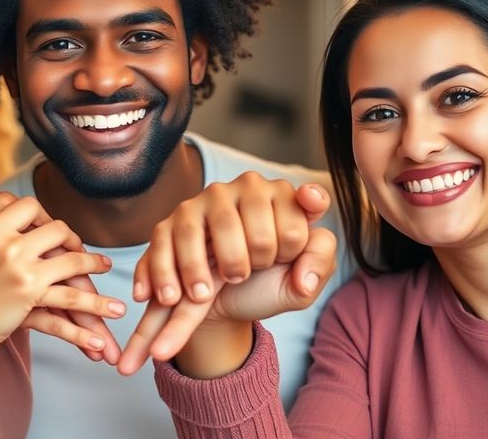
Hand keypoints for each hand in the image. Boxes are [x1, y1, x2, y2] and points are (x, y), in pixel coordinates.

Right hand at [0, 189, 121, 357]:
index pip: (28, 206)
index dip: (44, 215)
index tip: (50, 227)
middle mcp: (9, 245)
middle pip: (57, 230)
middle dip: (73, 239)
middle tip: (80, 249)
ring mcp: (22, 270)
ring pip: (72, 262)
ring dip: (93, 266)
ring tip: (106, 270)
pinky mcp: (30, 296)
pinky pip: (68, 298)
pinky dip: (90, 306)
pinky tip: (108, 314)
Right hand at [118, 176, 337, 375]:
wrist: (222, 301)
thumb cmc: (263, 282)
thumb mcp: (299, 283)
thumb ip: (319, 265)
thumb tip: (303, 276)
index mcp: (282, 196)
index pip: (297, 226)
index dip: (290, 252)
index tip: (281, 259)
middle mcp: (247, 187)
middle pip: (259, 236)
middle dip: (252, 268)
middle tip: (242, 276)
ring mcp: (206, 199)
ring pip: (215, 233)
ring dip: (208, 274)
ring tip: (204, 294)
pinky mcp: (171, 219)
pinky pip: (170, 243)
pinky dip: (168, 276)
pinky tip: (172, 296)